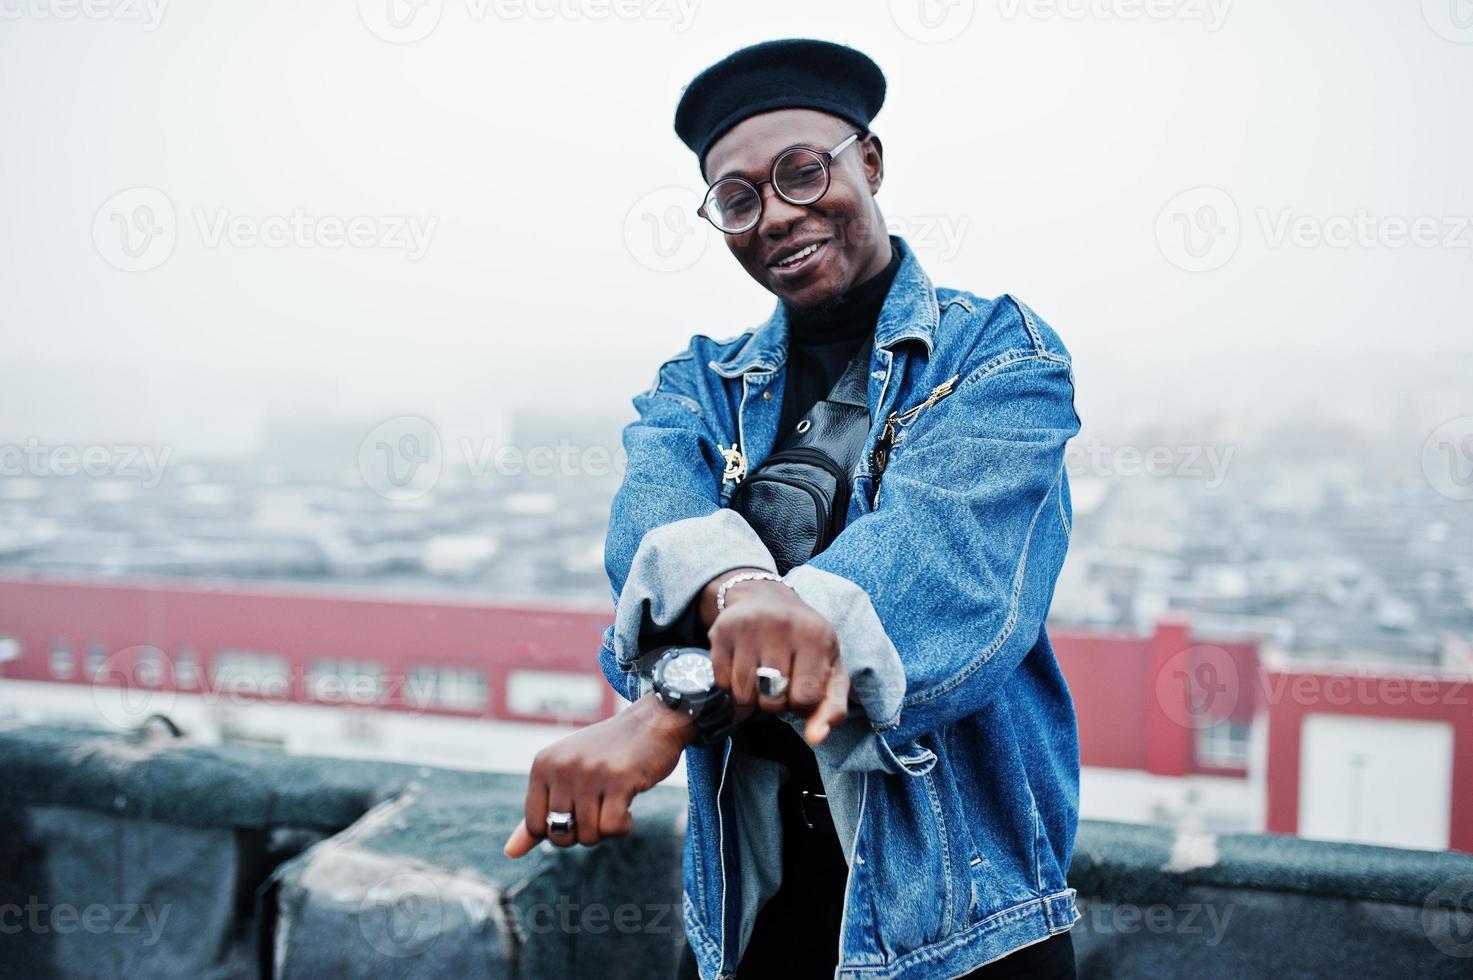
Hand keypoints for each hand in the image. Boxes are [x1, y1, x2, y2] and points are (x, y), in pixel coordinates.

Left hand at [502, 692, 694, 858]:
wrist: (652, 722)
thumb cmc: (608, 753)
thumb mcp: (566, 775)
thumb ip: (540, 812)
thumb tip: (509, 852)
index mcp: (543, 764)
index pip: (535, 826)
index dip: (559, 830)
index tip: (578, 810)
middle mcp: (562, 766)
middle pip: (561, 835)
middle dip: (584, 832)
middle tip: (600, 806)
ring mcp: (590, 772)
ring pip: (589, 835)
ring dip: (606, 829)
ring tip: (615, 802)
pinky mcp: (619, 778)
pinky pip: (612, 828)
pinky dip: (623, 827)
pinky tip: (628, 806)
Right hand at [703, 573, 848, 744]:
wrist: (765, 597)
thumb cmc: (804, 641)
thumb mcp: (830, 668)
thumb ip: (832, 707)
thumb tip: (816, 738)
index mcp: (816, 637)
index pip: (805, 699)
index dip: (801, 705)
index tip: (800, 690)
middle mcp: (782, 627)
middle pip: (772, 700)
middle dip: (775, 703)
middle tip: (778, 684)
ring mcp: (749, 627)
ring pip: (744, 695)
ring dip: (752, 699)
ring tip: (761, 680)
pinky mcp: (722, 631)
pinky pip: (722, 683)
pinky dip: (732, 687)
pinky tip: (743, 670)